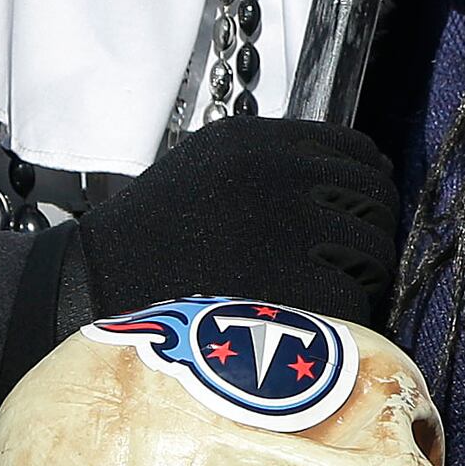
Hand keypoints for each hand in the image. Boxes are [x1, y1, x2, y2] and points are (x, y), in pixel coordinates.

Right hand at [72, 115, 401, 334]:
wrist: (88, 289)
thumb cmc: (150, 237)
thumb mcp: (204, 167)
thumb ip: (274, 161)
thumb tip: (366, 165)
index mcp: (257, 141)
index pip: (356, 151)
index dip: (368, 187)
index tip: (358, 214)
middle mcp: (275, 175)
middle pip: (375, 199)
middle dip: (372, 233)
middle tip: (354, 264)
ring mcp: (283, 229)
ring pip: (373, 249)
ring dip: (365, 276)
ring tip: (337, 295)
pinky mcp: (286, 286)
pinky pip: (355, 299)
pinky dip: (347, 317)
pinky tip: (318, 324)